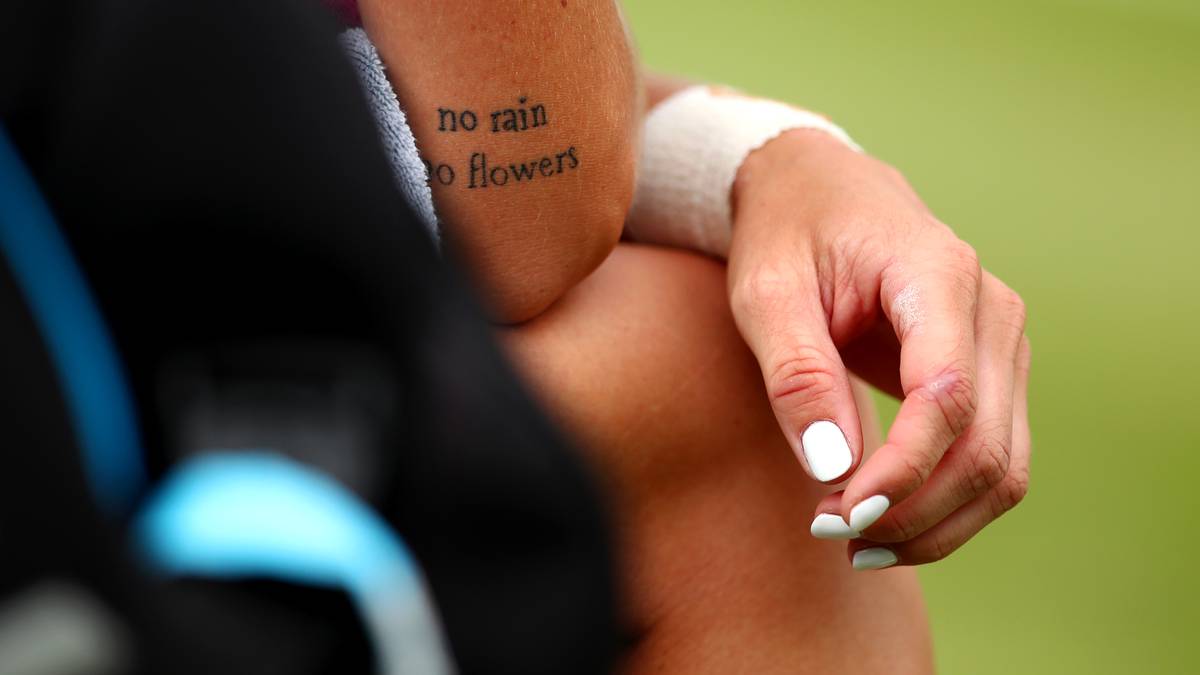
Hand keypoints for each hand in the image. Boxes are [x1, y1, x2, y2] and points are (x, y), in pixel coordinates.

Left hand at [727, 129, 1030, 567]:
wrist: (816, 187)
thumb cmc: (785, 232)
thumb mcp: (766, 292)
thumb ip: (798, 375)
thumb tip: (833, 470)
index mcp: (937, 274)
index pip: (947, 396)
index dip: (902, 470)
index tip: (838, 514)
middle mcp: (990, 309)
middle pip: (986, 446)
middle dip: (914, 511)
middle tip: (833, 537)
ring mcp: (1001, 343)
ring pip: (1002, 466)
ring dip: (937, 523)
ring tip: (855, 543)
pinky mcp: (991, 372)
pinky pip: (992, 457)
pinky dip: (947, 504)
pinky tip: (883, 522)